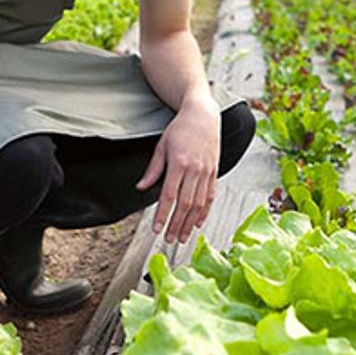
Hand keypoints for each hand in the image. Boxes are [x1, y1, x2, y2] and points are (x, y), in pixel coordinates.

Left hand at [137, 97, 220, 243]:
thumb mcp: (162, 146)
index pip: (169, 195)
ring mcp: (207, 172)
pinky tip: (198, 223)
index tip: (156, 229)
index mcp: (179, 163)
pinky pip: (210, 196)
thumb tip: (141, 187)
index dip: (162, 214)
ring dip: (189, 223)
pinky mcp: (214, 172)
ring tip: (182, 237)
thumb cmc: (181, 128)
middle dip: (176, 224)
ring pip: (198, 204)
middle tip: (168, 239)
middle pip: (185, 204)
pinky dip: (204, 212)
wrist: (203, 115)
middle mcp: (195, 169)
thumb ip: (153, 169)